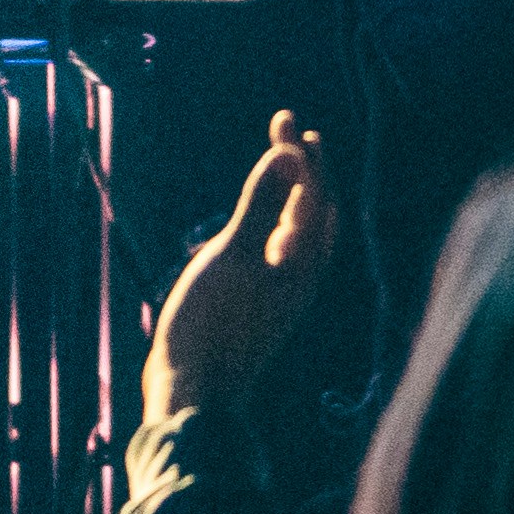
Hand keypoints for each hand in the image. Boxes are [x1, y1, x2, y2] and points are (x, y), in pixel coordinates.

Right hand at [150, 114, 337, 420]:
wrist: (198, 392)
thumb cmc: (212, 323)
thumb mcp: (232, 256)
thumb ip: (259, 206)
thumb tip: (286, 158)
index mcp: (302, 261)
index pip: (312, 195)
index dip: (301, 156)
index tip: (286, 121)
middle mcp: (302, 274)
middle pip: (315, 211)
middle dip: (305, 169)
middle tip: (289, 129)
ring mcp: (285, 290)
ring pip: (304, 231)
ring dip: (296, 193)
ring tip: (288, 163)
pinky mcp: (265, 302)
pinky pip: (286, 249)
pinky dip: (281, 220)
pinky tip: (267, 221)